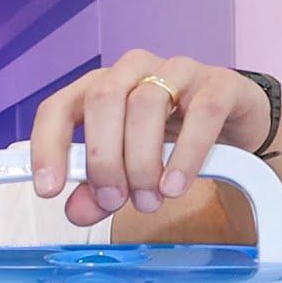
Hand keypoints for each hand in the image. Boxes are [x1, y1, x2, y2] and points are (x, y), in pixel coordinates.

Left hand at [30, 49, 272, 224]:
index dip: (48, 146)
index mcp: (99, 88)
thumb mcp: (126, 171)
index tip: (49, 189)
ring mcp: (177, 71)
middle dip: (102, 159)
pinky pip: (201, 113)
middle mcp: (133, 71)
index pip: (58, 107)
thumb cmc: (170, 141)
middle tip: (113, 200)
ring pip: (146, 104)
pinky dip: (185, 155)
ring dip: (141, 161)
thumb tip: (77, 211)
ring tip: (148, 199)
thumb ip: (98, 191)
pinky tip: (175, 185)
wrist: (233, 125)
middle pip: (102, 101)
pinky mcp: (220, 83)